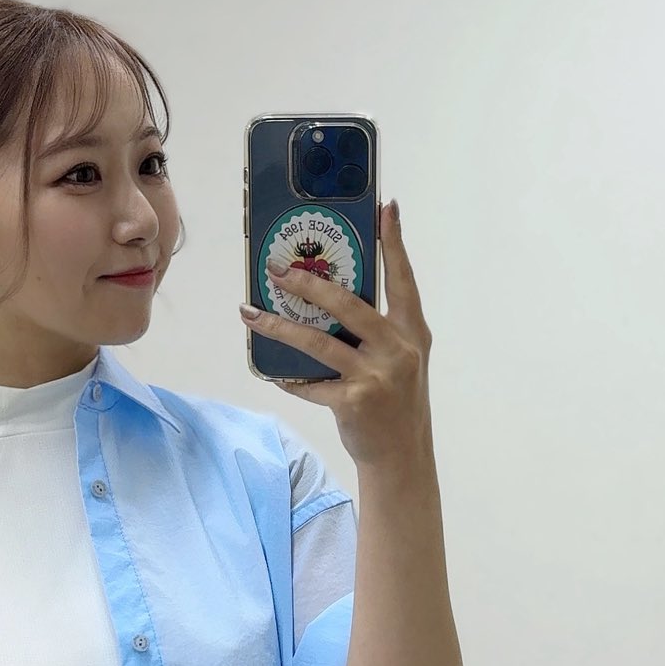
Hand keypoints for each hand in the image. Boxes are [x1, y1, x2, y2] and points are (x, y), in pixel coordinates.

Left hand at [240, 197, 433, 471]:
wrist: (402, 458)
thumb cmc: (397, 404)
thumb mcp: (402, 361)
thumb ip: (379, 331)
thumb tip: (332, 300)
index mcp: (413, 332)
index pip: (403, 279)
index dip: (395, 243)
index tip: (387, 208)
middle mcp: (398, 349)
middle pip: (347, 304)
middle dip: (308, 284)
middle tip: (276, 269)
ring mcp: (376, 376)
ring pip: (318, 343)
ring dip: (280, 327)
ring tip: (251, 314)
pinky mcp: (354, 402)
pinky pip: (310, 384)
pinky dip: (290, 379)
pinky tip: (275, 374)